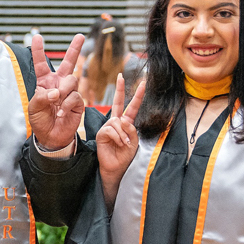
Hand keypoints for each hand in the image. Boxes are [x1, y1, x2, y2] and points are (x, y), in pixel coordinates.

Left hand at [28, 34, 85, 149]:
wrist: (51, 137)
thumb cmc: (40, 121)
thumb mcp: (34, 108)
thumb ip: (42, 97)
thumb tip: (56, 92)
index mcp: (44, 82)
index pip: (41, 64)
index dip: (38, 50)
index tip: (37, 36)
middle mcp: (58, 84)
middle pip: (68, 63)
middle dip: (75, 49)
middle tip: (80, 36)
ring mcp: (69, 92)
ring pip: (71, 80)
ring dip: (63, 90)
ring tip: (57, 101)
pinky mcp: (78, 102)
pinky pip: (75, 96)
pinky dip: (67, 103)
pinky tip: (62, 112)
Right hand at [96, 78, 144, 209]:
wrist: (116, 168)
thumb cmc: (125, 155)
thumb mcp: (134, 141)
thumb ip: (131, 129)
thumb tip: (122, 120)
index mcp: (126, 123)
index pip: (132, 107)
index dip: (137, 96)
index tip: (142, 83)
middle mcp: (115, 122)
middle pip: (117, 103)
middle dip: (119, 89)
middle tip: (121, 76)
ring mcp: (107, 127)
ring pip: (117, 121)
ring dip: (124, 134)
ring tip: (124, 144)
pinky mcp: (101, 133)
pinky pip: (111, 129)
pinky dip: (118, 137)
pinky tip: (118, 144)